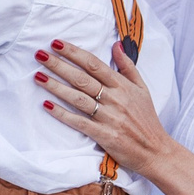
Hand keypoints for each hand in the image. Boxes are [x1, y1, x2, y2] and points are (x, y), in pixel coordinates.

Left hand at [36, 37, 168, 176]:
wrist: (155, 151)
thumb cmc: (147, 119)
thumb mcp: (142, 89)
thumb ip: (128, 66)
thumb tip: (116, 45)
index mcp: (122, 86)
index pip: (94, 64)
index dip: (74, 53)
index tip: (56, 43)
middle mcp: (115, 99)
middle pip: (82, 78)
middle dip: (59, 65)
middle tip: (39, 55)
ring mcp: (109, 117)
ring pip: (78, 98)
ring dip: (56, 87)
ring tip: (38, 76)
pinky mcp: (104, 135)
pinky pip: (79, 122)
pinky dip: (62, 114)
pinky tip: (47, 105)